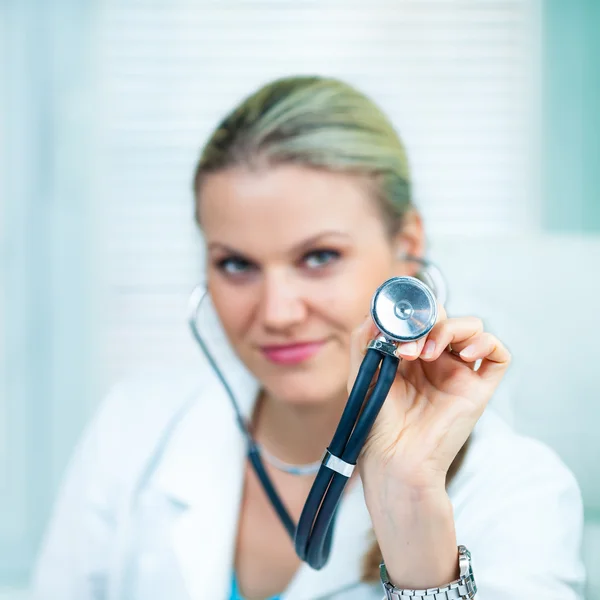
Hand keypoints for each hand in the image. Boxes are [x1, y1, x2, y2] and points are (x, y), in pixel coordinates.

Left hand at [349, 304, 510, 491]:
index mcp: (410, 354)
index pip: (421, 316)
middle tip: (407, 346)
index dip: (412, 312)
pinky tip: (464, 354)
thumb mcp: (362, 371)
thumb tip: (377, 311)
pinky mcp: (478, 388)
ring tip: (427, 353)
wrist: (394, 456)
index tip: (395, 320)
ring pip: (471, 328)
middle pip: (445, 317)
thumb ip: (364, 338)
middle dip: (426, 322)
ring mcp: (458, 372)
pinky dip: (486, 343)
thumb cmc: (377, 421)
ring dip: (449, 329)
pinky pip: (498, 355)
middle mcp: (436, 360)